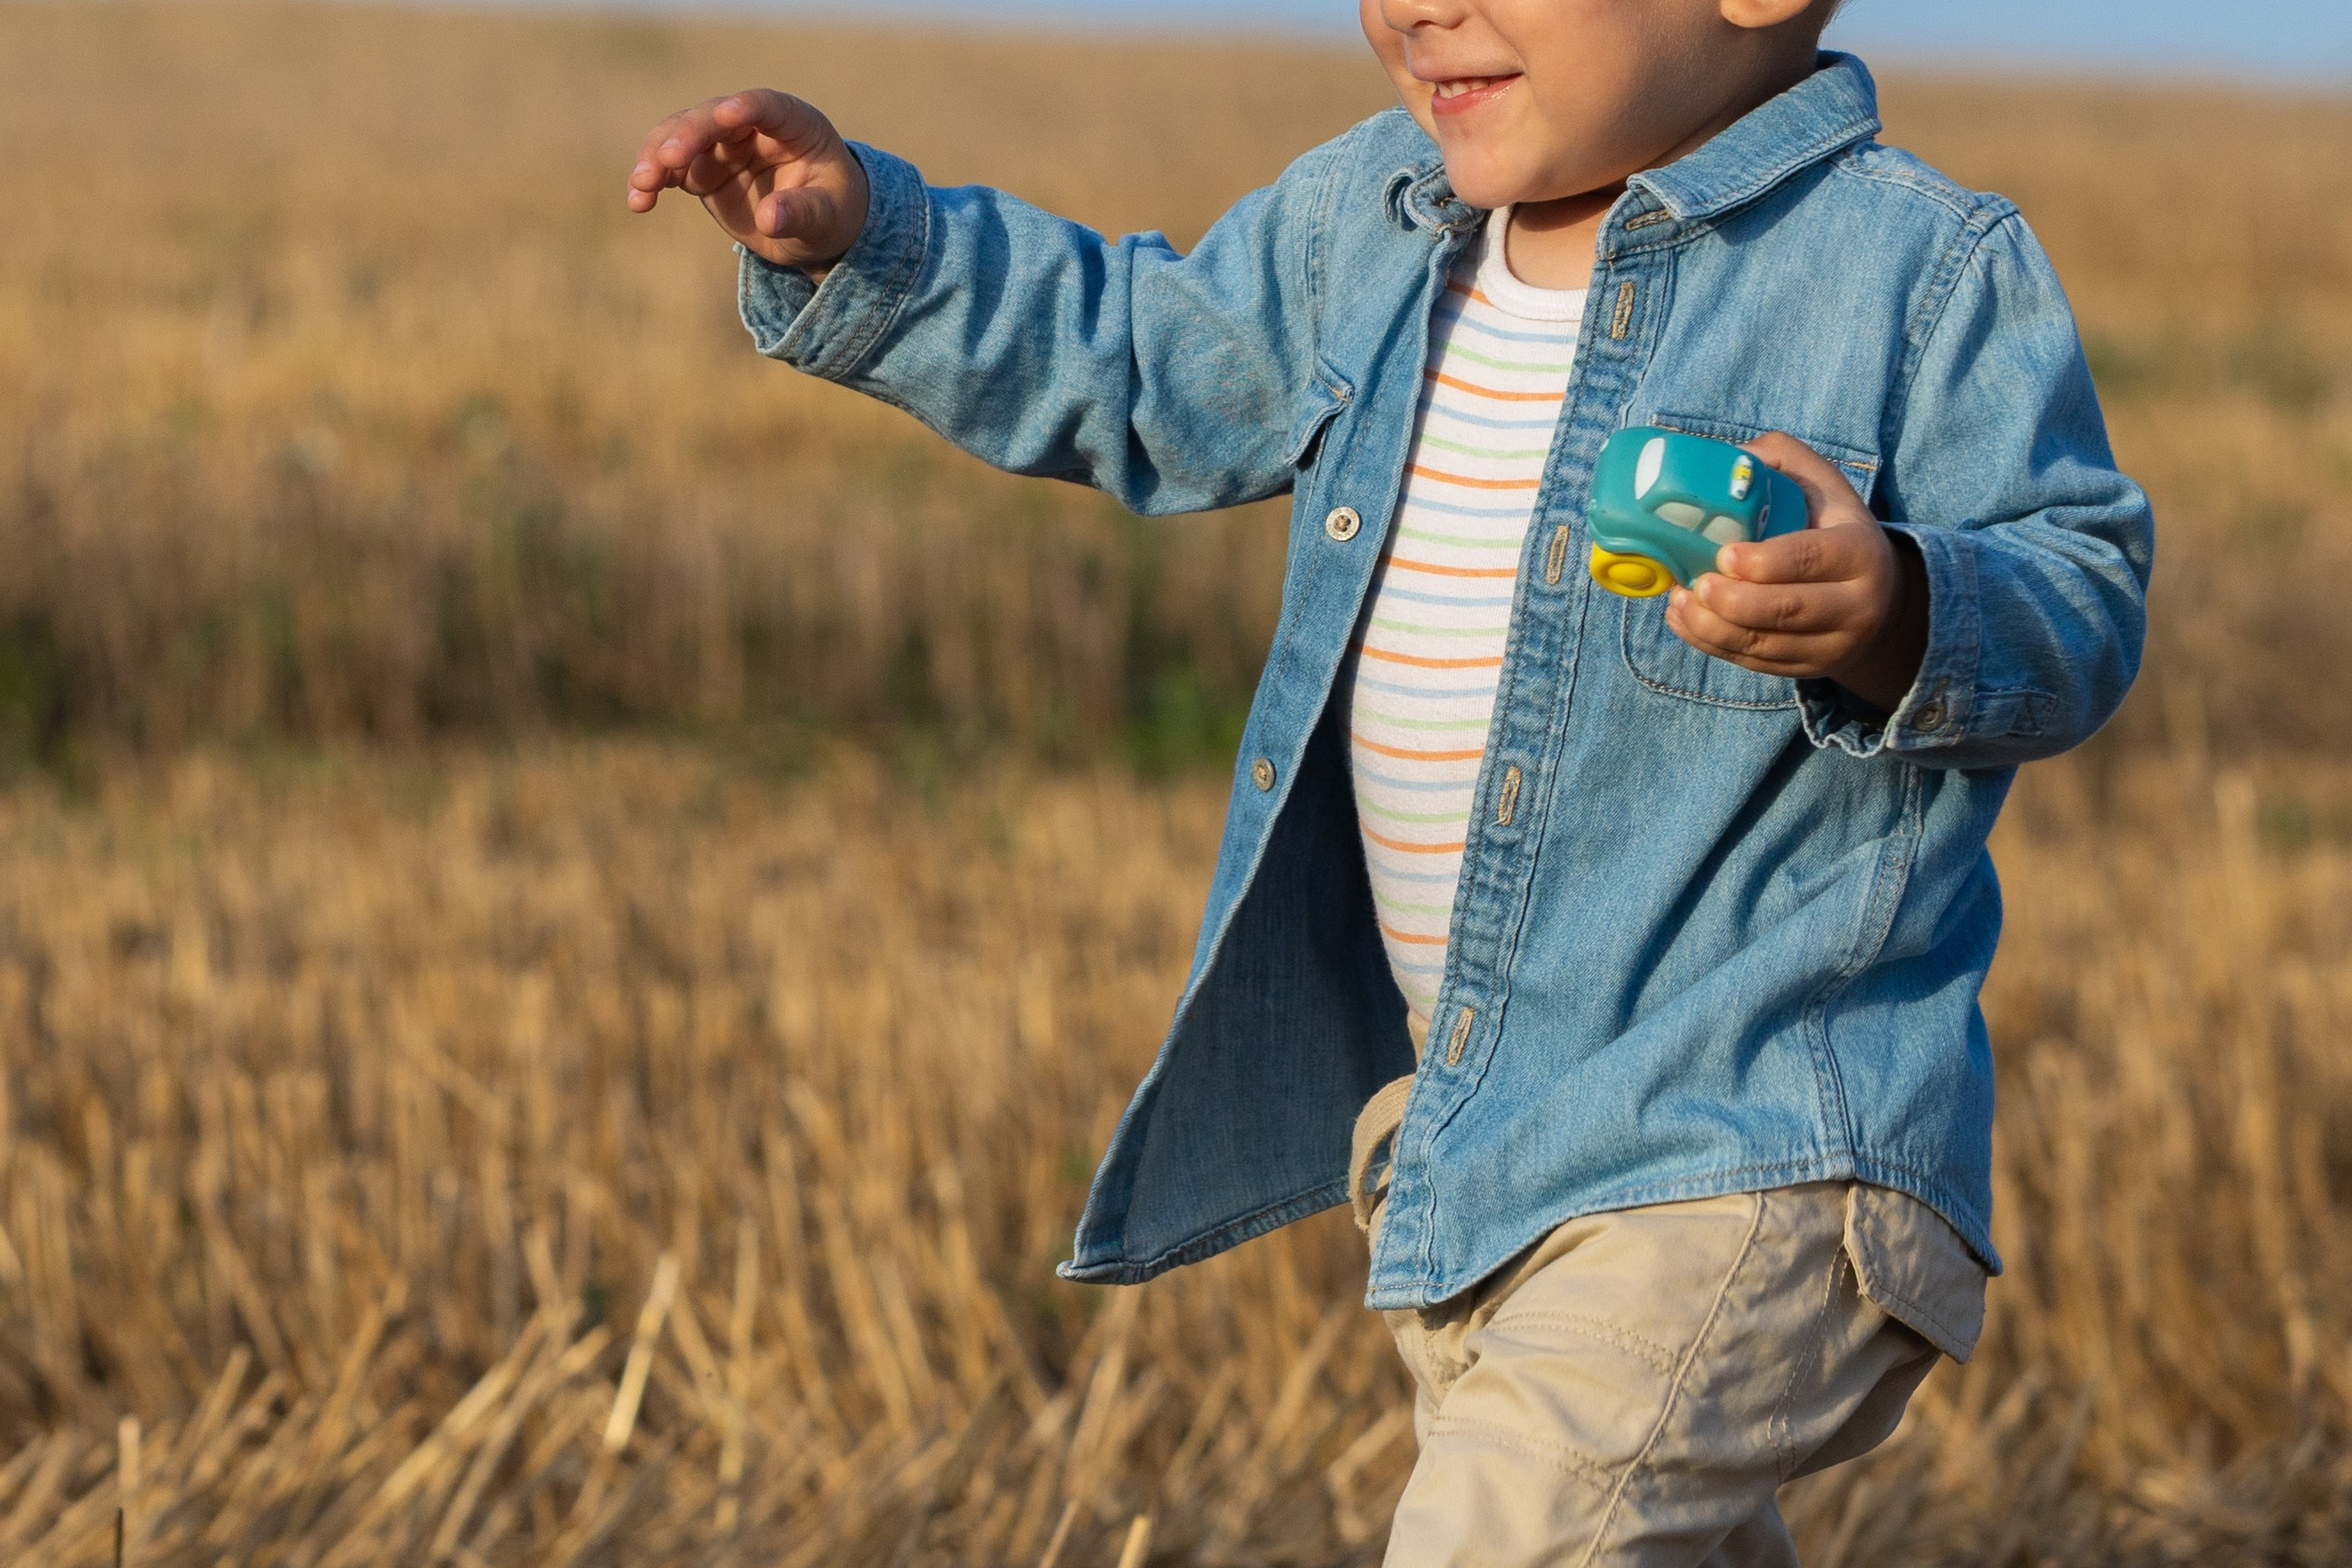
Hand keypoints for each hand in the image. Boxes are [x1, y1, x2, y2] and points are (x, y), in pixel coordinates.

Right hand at [626, 90, 869, 272]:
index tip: (726, 114)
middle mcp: (751, 125)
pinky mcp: (702, 169)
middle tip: (666, 159)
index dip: (746, 107)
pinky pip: (670, 168)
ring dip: (657, 157)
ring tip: (642, 186)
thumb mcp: (828, 218)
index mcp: (794, 122)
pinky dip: (652, 181)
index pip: (766, 105)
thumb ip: (803, 213)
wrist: (816, 230)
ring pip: (680, 136)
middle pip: (712, 117)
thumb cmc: (832, 214)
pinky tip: (639, 202)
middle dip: (687, 135)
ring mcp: (722, 145)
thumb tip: (771, 218)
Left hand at [1663, 432, 1928, 713]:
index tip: (1723, 555)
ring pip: (1764, 645)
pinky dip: (1713, 645)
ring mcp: (1832, 645)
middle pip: (1785, 610)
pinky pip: (1755, 662)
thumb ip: (1782, 461)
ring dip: (1712, 627)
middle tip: (1695, 583)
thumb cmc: (1835, 529)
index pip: (1809, 559)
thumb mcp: (1825, 487)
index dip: (1763, 561)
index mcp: (1860, 553)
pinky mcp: (1807, 668)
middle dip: (1731, 601)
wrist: (1879, 600)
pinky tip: (1685, 621)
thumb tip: (1732, 456)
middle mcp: (1855, 605)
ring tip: (1679, 602)